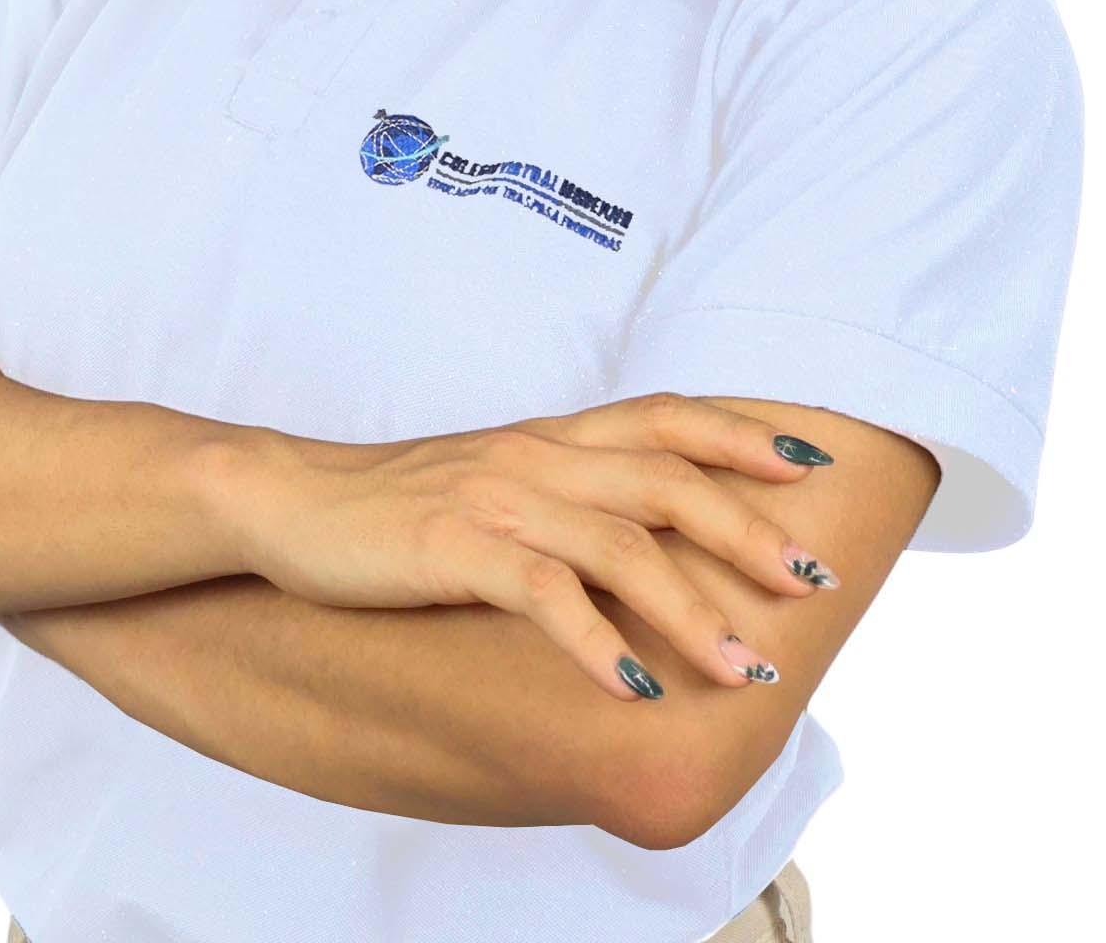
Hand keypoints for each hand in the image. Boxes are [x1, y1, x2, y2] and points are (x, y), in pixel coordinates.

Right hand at [237, 394, 836, 701]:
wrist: (291, 499)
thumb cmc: (398, 503)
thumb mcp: (496, 480)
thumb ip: (566, 491)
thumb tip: (644, 533)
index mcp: (552, 437)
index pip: (666, 418)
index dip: (741, 435)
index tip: (810, 466)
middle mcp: (538, 458)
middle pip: (669, 482)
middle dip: (750, 532)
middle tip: (813, 583)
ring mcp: (498, 500)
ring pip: (622, 545)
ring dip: (692, 610)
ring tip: (745, 668)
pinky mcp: (455, 548)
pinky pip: (542, 593)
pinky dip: (595, 642)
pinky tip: (632, 688)